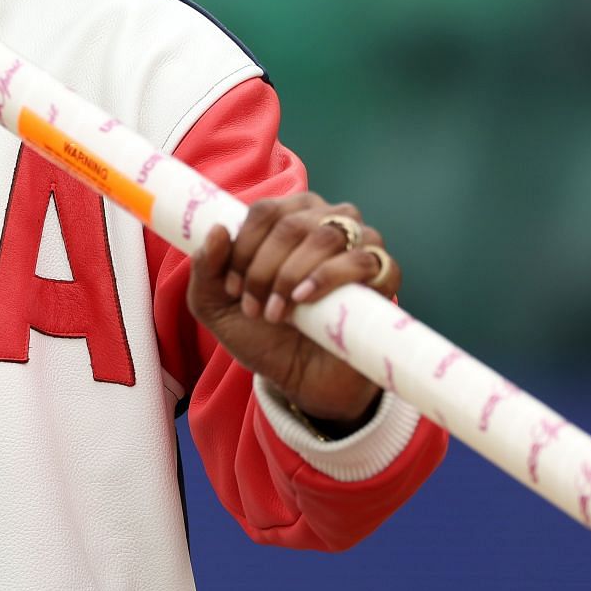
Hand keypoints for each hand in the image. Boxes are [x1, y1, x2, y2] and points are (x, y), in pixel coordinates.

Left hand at [187, 192, 400, 426]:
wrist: (301, 378)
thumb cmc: (261, 333)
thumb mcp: (215, 306)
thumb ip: (206, 269)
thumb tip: (218, 230)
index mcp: (289, 216)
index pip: (265, 211)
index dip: (244, 247)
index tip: (233, 288)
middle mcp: (327, 221)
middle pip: (293, 224)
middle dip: (264, 268)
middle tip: (255, 307)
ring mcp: (360, 244)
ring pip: (327, 236)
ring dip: (292, 274)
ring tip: (277, 313)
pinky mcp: (384, 275)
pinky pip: (366, 260)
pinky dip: (331, 276)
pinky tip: (306, 299)